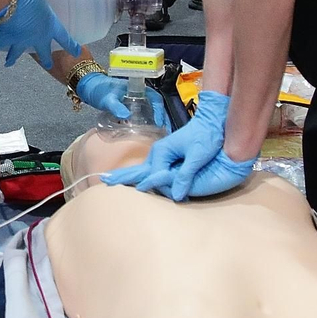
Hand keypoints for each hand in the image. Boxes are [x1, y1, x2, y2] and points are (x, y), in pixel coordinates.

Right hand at [0, 0, 81, 68]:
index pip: (64, 37)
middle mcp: (37, 36)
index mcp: (49, 25)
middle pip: (43, 52)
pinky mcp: (6, 38)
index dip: (71, 45)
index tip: (76, 51)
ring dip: (13, 58)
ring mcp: (21, 40)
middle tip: (47, 65)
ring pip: (18, 53)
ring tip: (9, 63)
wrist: (11, 0)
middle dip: (46, 59)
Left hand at [75, 72, 170, 131]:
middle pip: (156, 107)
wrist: (89, 88)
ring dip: (156, 122)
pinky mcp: (130, 108)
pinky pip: (143, 115)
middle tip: (165, 133)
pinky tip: (147, 133)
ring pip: (151, 112)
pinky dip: (147, 123)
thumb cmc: (99, 89)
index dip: (160, 111)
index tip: (160, 123)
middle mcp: (140, 95)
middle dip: (162, 119)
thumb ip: (115, 106)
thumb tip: (126, 116)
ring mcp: (136, 101)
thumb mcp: (107, 99)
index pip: (156, 99)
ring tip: (159, 135)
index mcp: (138, 88)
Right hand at [103, 91, 236, 200]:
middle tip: (104, 180)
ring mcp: (161, 155)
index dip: (157, 185)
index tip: (155, 194)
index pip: (154, 175)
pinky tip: (136, 180)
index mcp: (162, 151)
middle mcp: (158, 153)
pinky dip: (141, 175)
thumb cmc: (206, 136)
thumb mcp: (198, 155)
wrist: (212, 122)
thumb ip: (186, 174)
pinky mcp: (167, 158)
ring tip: (111, 180)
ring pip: (143, 170)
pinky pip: (152, 170)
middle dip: (121, 176)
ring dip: (129, 177)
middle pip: (138, 170)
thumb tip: (176, 195)